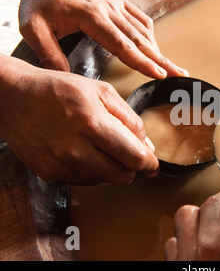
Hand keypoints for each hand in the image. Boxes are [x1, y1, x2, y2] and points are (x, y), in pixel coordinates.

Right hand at [0, 55, 158, 184]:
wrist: (14, 97)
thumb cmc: (59, 90)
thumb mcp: (102, 91)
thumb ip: (130, 119)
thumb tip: (147, 146)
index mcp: (93, 124)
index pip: (135, 158)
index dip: (150, 164)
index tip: (154, 165)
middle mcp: (76, 150)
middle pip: (123, 176)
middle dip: (133, 167)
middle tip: (131, 155)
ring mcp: (61, 165)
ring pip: (105, 180)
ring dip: (112, 168)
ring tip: (102, 146)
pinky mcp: (50, 173)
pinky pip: (84, 181)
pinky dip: (93, 170)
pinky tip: (85, 151)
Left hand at [17, 0, 187, 77]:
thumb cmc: (38, 3)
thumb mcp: (32, 28)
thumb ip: (48, 54)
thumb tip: (64, 79)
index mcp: (92, 17)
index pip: (123, 45)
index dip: (142, 62)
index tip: (160, 75)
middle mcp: (109, 9)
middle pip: (140, 40)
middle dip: (161, 60)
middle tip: (180, 74)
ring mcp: (116, 4)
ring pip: (143, 31)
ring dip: (158, 50)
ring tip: (171, 67)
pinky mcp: (118, 1)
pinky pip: (140, 18)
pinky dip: (150, 35)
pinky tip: (154, 47)